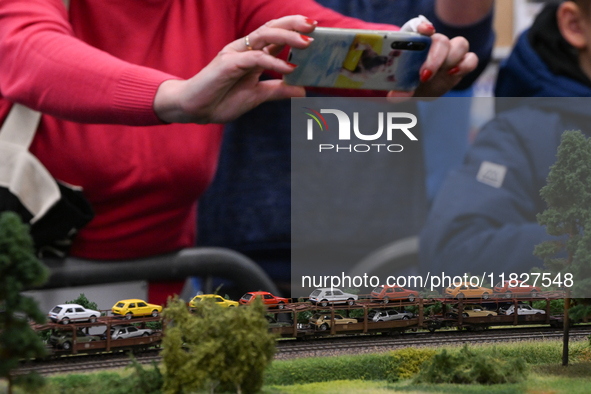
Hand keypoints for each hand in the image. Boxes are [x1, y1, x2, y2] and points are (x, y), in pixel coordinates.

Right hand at [154, 15, 315, 123]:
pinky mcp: (228, 64)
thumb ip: (278, 90)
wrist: (194, 109)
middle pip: (271, 28)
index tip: (316, 29)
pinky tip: (290, 69)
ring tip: (307, 43)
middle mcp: (244, 49)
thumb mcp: (257, 96)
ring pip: (263, 36)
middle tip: (315, 26)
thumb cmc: (221, 100)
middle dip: (293, 24)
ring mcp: (235, 54)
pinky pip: (254, 59)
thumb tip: (303, 90)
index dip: (294, 29)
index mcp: (251, 54)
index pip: (275, 36)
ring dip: (287, 37)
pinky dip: (273, 62)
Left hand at [388, 22, 477, 98]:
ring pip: (460, 44)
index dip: (423, 26)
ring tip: (444, 73)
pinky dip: (465, 65)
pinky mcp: (461, 63)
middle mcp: (434, 44)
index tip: (425, 31)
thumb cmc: (410, 82)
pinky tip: (453, 73)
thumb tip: (393, 96)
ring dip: (452, 59)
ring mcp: (450, 52)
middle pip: (442, 40)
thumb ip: (399, 90)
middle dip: (436, 57)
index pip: (420, 27)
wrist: (420, 89)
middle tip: (424, 75)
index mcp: (417, 43)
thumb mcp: (403, 87)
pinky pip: (471, 59)